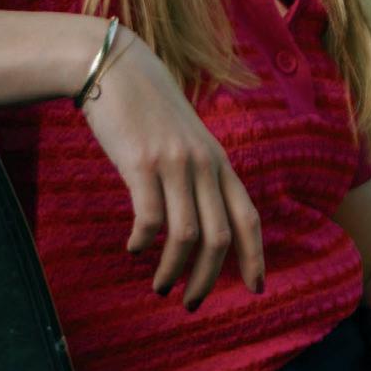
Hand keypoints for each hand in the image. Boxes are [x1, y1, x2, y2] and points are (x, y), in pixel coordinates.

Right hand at [82, 28, 264, 310]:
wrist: (115, 67)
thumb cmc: (147, 108)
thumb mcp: (185, 139)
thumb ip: (197, 173)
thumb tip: (199, 220)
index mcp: (219, 162)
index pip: (249, 218)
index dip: (255, 257)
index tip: (255, 289)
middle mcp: (204, 165)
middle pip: (220, 238)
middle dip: (208, 278)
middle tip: (191, 303)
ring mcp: (175, 164)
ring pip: (186, 236)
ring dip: (174, 271)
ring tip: (160, 287)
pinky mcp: (142, 164)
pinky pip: (149, 219)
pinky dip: (143, 243)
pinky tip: (132, 249)